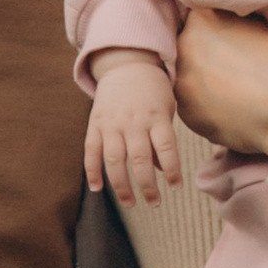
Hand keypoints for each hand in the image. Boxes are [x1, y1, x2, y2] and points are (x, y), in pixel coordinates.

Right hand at [84, 50, 182, 203]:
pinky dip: (92, 170)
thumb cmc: (152, 91)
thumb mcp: (165, 110)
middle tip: (154, 203)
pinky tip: (97, 188)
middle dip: (147, 186)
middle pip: (139, 158)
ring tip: (130, 203)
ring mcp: (112, 123)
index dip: (172, 169)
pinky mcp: (95, 123)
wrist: (126, 63)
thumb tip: (160, 171)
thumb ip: (162, 140)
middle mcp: (134, 121)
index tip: (176, 187)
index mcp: (156, 116)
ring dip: (122, 185)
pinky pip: (91, 150)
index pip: (166, 147)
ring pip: (115, 159)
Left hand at [171, 6, 267, 167]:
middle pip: (190, 46)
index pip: (199, 15)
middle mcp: (184, 51)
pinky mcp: (189, 117)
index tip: (234, 35)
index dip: (217, 25)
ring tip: (240, 87)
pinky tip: (237, 106)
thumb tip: (228, 20)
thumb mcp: (262, 22)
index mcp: (201, 21)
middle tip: (238, 62)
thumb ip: (235, 19)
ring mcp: (183, 87)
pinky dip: (211, 105)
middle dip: (208, 52)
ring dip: (207, 79)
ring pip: (191, 77)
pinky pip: (195, 105)